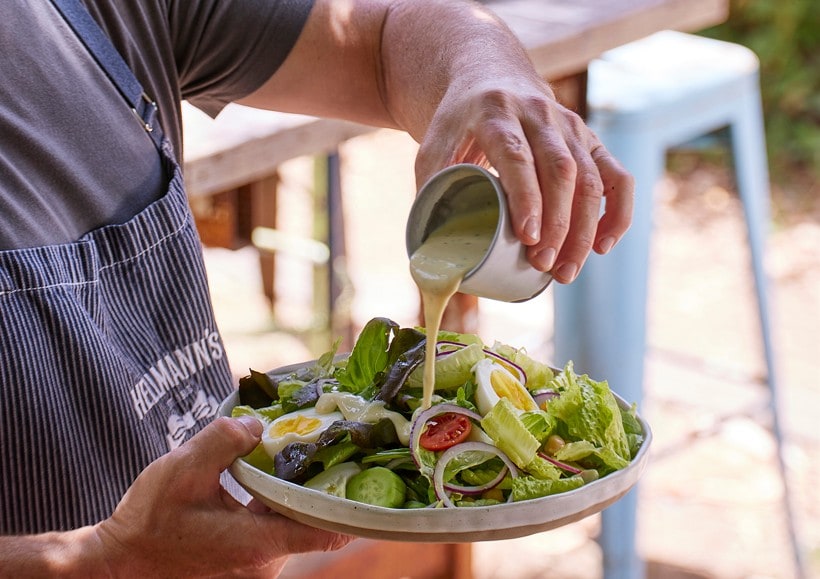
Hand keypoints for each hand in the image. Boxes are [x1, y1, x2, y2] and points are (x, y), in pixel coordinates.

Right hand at [94, 416, 352, 576]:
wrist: (117, 566)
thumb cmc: (147, 525)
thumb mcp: (182, 471)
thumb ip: (223, 441)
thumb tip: (258, 425)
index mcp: (258, 543)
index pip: (326, 531)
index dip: (351, 505)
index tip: (365, 473)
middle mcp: (265, 563)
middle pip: (309, 521)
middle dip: (316, 484)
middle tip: (327, 444)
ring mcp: (255, 568)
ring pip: (289, 525)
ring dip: (291, 493)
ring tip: (295, 453)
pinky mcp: (243, 565)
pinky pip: (272, 531)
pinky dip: (274, 505)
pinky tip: (265, 477)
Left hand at [415, 78, 633, 283]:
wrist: (490, 77)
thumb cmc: (458, 125)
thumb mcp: (433, 149)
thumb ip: (429, 194)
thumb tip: (428, 258)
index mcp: (494, 112)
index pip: (517, 155)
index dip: (526, 196)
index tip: (527, 237)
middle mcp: (539, 114)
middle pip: (561, 170)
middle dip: (557, 223)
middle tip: (543, 265)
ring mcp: (570, 126)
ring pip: (591, 178)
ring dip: (584, 229)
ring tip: (566, 272)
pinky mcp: (590, 139)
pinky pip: (617, 175)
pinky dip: (617, 212)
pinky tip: (605, 245)